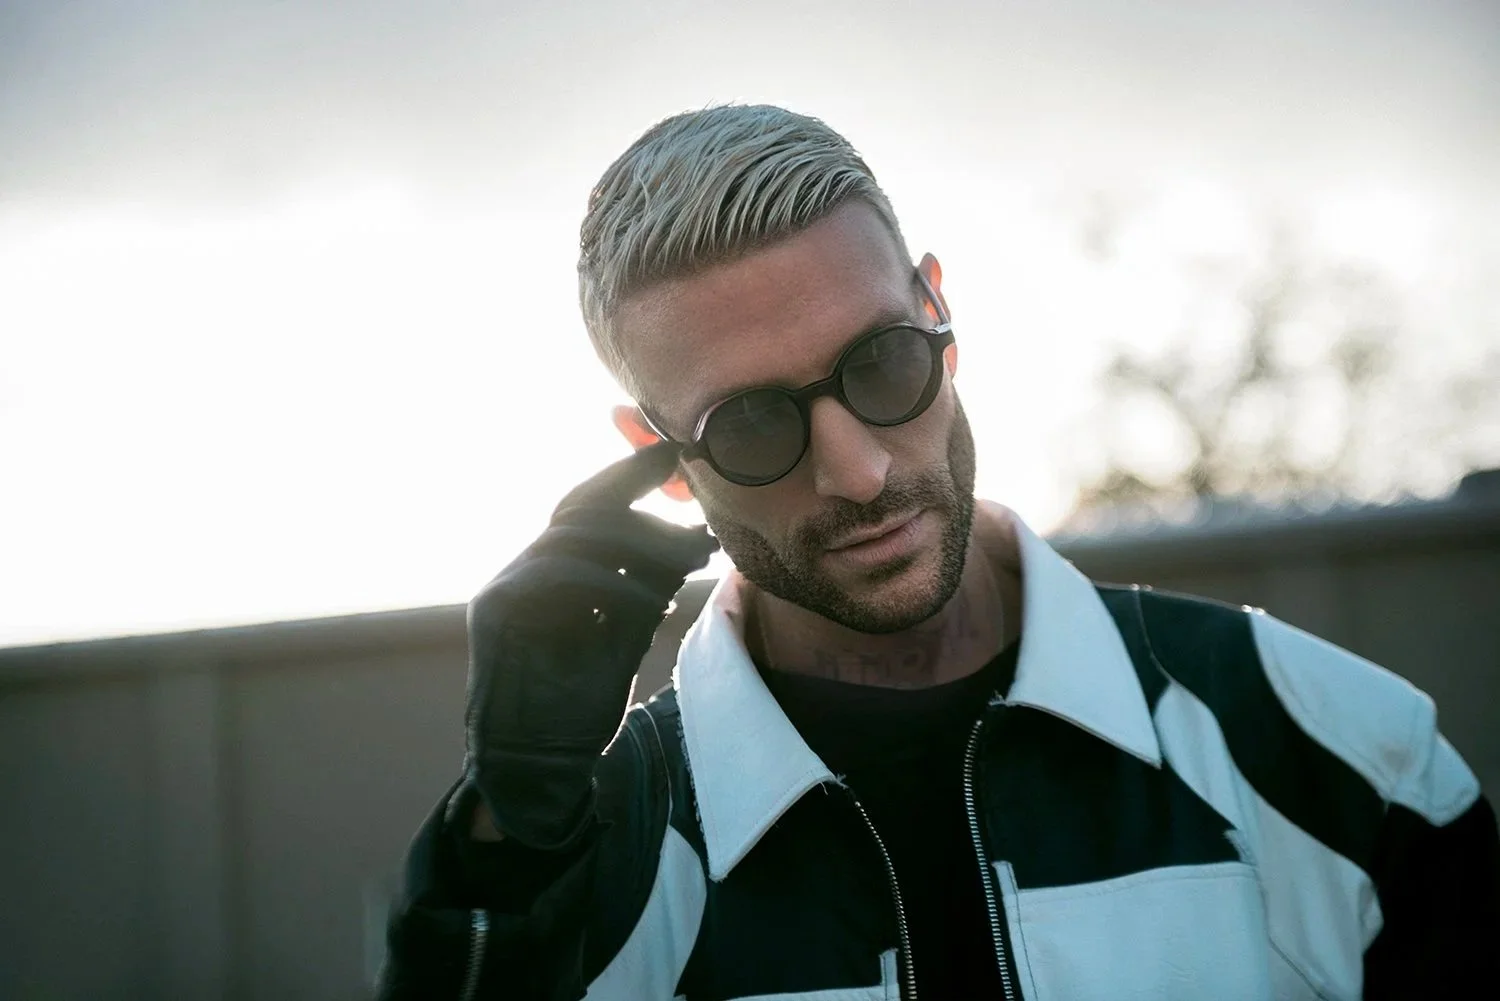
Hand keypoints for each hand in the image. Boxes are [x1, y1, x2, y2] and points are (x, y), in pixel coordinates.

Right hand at [462, 442, 717, 848]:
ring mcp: (504, 588)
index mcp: (551, 571)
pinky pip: (556, 574)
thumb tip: (693, 540)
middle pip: (580, 508)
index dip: (627, 475)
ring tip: (683, 569)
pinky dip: (611, 582)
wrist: (538, 767)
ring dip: (638, 545)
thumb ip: (646, 587)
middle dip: (642, 505)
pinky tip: (652, 601)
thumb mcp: (626, 635)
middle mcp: (523, 570)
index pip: (586, 506)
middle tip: (696, 531)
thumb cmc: (579, 705)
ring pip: (572, 535)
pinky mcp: (494, 613)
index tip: (674, 455)